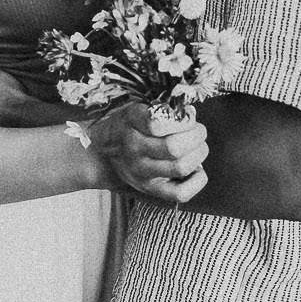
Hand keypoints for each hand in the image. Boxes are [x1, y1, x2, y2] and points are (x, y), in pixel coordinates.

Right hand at [86, 101, 208, 203]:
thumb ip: (161, 108)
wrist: (101, 155)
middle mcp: (134, 150)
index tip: (188, 115)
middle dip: (196, 135)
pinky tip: (198, 169)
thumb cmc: (126, 128)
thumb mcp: (135, 109)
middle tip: (199, 131)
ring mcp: (142, 173)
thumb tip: (190, 114)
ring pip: (180, 167)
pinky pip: (180, 193)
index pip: (159, 124)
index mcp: (131, 123)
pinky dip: (197, 181)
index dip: (183, 119)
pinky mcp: (151, 190)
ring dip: (198, 154)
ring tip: (198, 147)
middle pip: (174, 147)